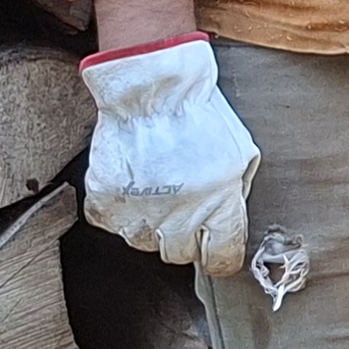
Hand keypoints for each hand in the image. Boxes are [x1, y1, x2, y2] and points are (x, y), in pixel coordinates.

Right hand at [78, 36, 259, 270]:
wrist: (153, 89)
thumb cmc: (199, 113)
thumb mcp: (240, 153)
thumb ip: (236, 193)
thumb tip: (230, 221)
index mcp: (219, 206)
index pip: (222, 259)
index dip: (220, 256)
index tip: (215, 250)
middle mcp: (180, 217)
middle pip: (180, 255)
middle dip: (185, 236)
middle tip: (182, 209)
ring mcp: (140, 213)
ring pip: (144, 243)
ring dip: (151, 223)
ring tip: (155, 191)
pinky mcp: (107, 202)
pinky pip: (112, 223)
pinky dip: (119, 210)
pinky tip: (131, 187)